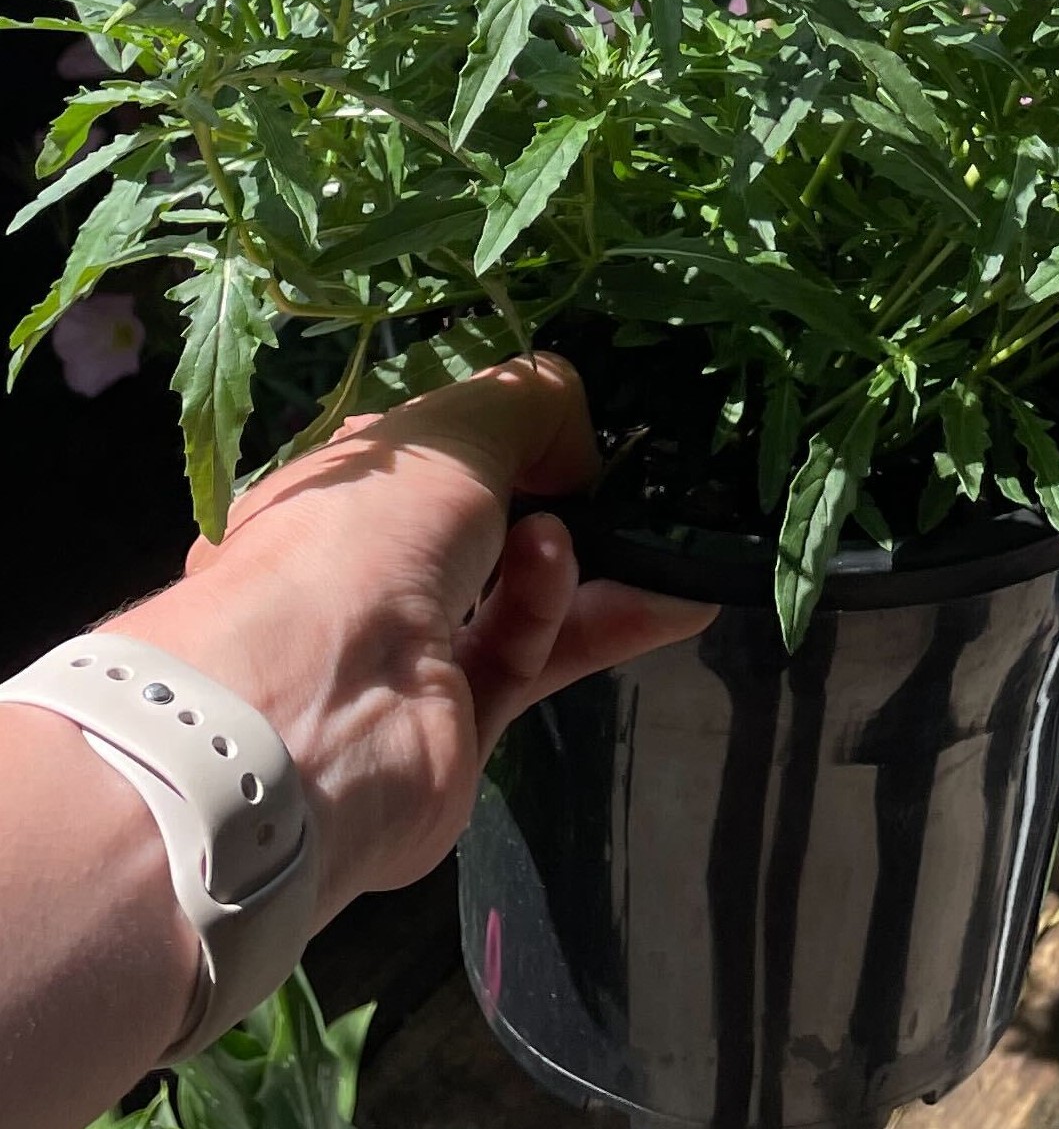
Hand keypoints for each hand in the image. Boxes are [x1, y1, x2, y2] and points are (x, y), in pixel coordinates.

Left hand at [110, 353, 713, 925]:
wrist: (313, 719)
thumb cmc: (360, 541)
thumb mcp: (452, 431)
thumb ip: (529, 403)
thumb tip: (579, 446)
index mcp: (330, 491)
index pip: (424, 453)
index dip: (499, 431)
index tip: (569, 423)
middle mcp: (359, 570)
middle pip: (476, 523)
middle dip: (553, 496)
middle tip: (621, 480)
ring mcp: (404, 655)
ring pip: (516, 593)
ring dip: (589, 560)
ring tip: (653, 539)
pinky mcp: (458, 725)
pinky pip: (544, 657)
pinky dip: (607, 624)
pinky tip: (676, 599)